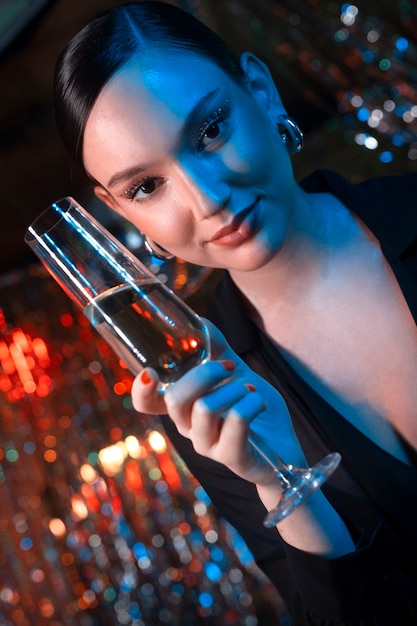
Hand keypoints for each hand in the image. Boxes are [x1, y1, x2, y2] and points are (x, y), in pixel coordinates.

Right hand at [131, 320, 306, 487]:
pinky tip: (259, 401)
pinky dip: (251, 403)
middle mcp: (189, 429)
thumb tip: (199, 320)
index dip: (140, 389)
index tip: (151, 371)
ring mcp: (209, 446)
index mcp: (184, 408)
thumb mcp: (235, 373)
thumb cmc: (254, 408)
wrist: (285, 447)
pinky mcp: (232, 458)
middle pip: (175, 400)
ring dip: (233, 389)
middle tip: (228, 367)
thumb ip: (216, 351)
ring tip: (251, 389)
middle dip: (204, 374)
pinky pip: (235, 422)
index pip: (146, 405)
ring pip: (205, 408)